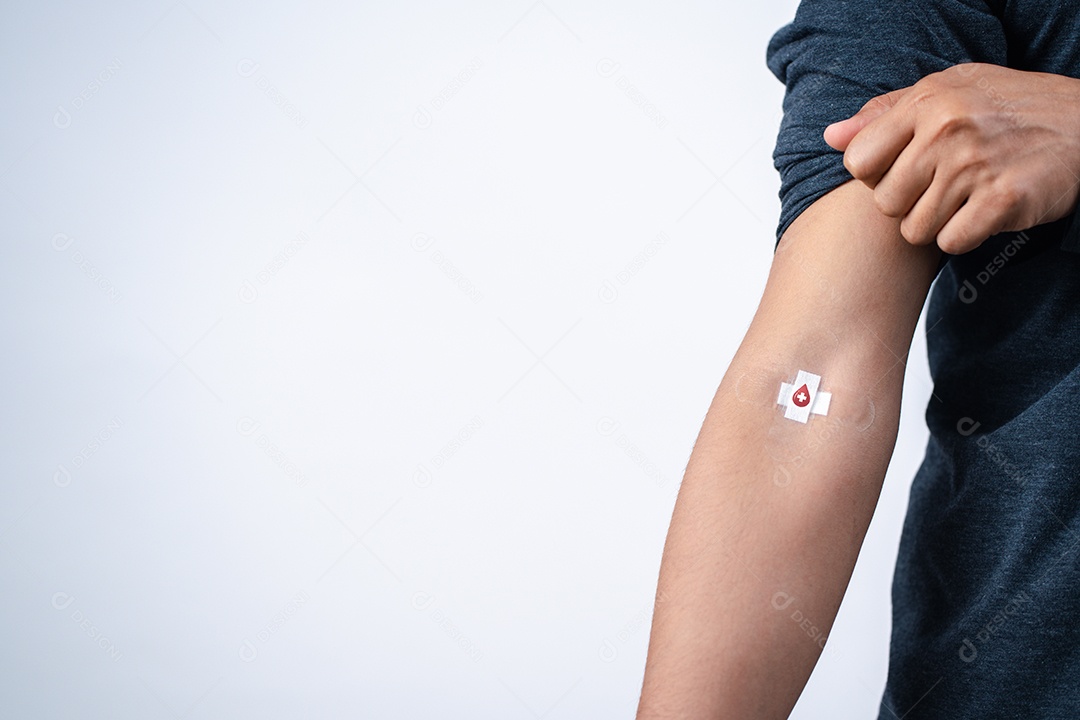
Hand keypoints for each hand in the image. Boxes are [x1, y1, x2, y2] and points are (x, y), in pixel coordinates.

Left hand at [823, 63, 1079, 253]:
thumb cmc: (1007, 108)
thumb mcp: (946, 91)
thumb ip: (884, 114)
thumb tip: (832, 137)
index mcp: (926, 101)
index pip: (859, 162)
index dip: (877, 176)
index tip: (905, 170)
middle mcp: (947, 130)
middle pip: (885, 202)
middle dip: (909, 204)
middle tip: (942, 187)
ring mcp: (975, 165)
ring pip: (915, 230)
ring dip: (937, 223)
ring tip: (964, 198)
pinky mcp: (1002, 200)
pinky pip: (951, 242)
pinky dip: (965, 237)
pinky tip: (983, 213)